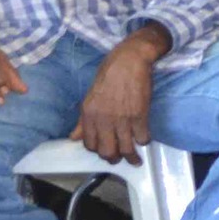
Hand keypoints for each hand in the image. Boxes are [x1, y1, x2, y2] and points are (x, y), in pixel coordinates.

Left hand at [73, 39, 156, 164]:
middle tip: (119, 159)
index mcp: (89, 114)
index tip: (104, 149)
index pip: (90, 144)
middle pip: (107, 151)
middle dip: (114, 159)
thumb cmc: (109, 73)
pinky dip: (144, 141)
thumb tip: (74, 137)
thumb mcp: (90, 96)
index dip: (97, 150)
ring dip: (131, 158)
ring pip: (126, 149)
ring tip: (135, 159)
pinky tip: (144, 139)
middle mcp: (104, 120)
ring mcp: (122, 119)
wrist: (130, 59)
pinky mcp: (140, 115)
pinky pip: (142, 138)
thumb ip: (83, 120)